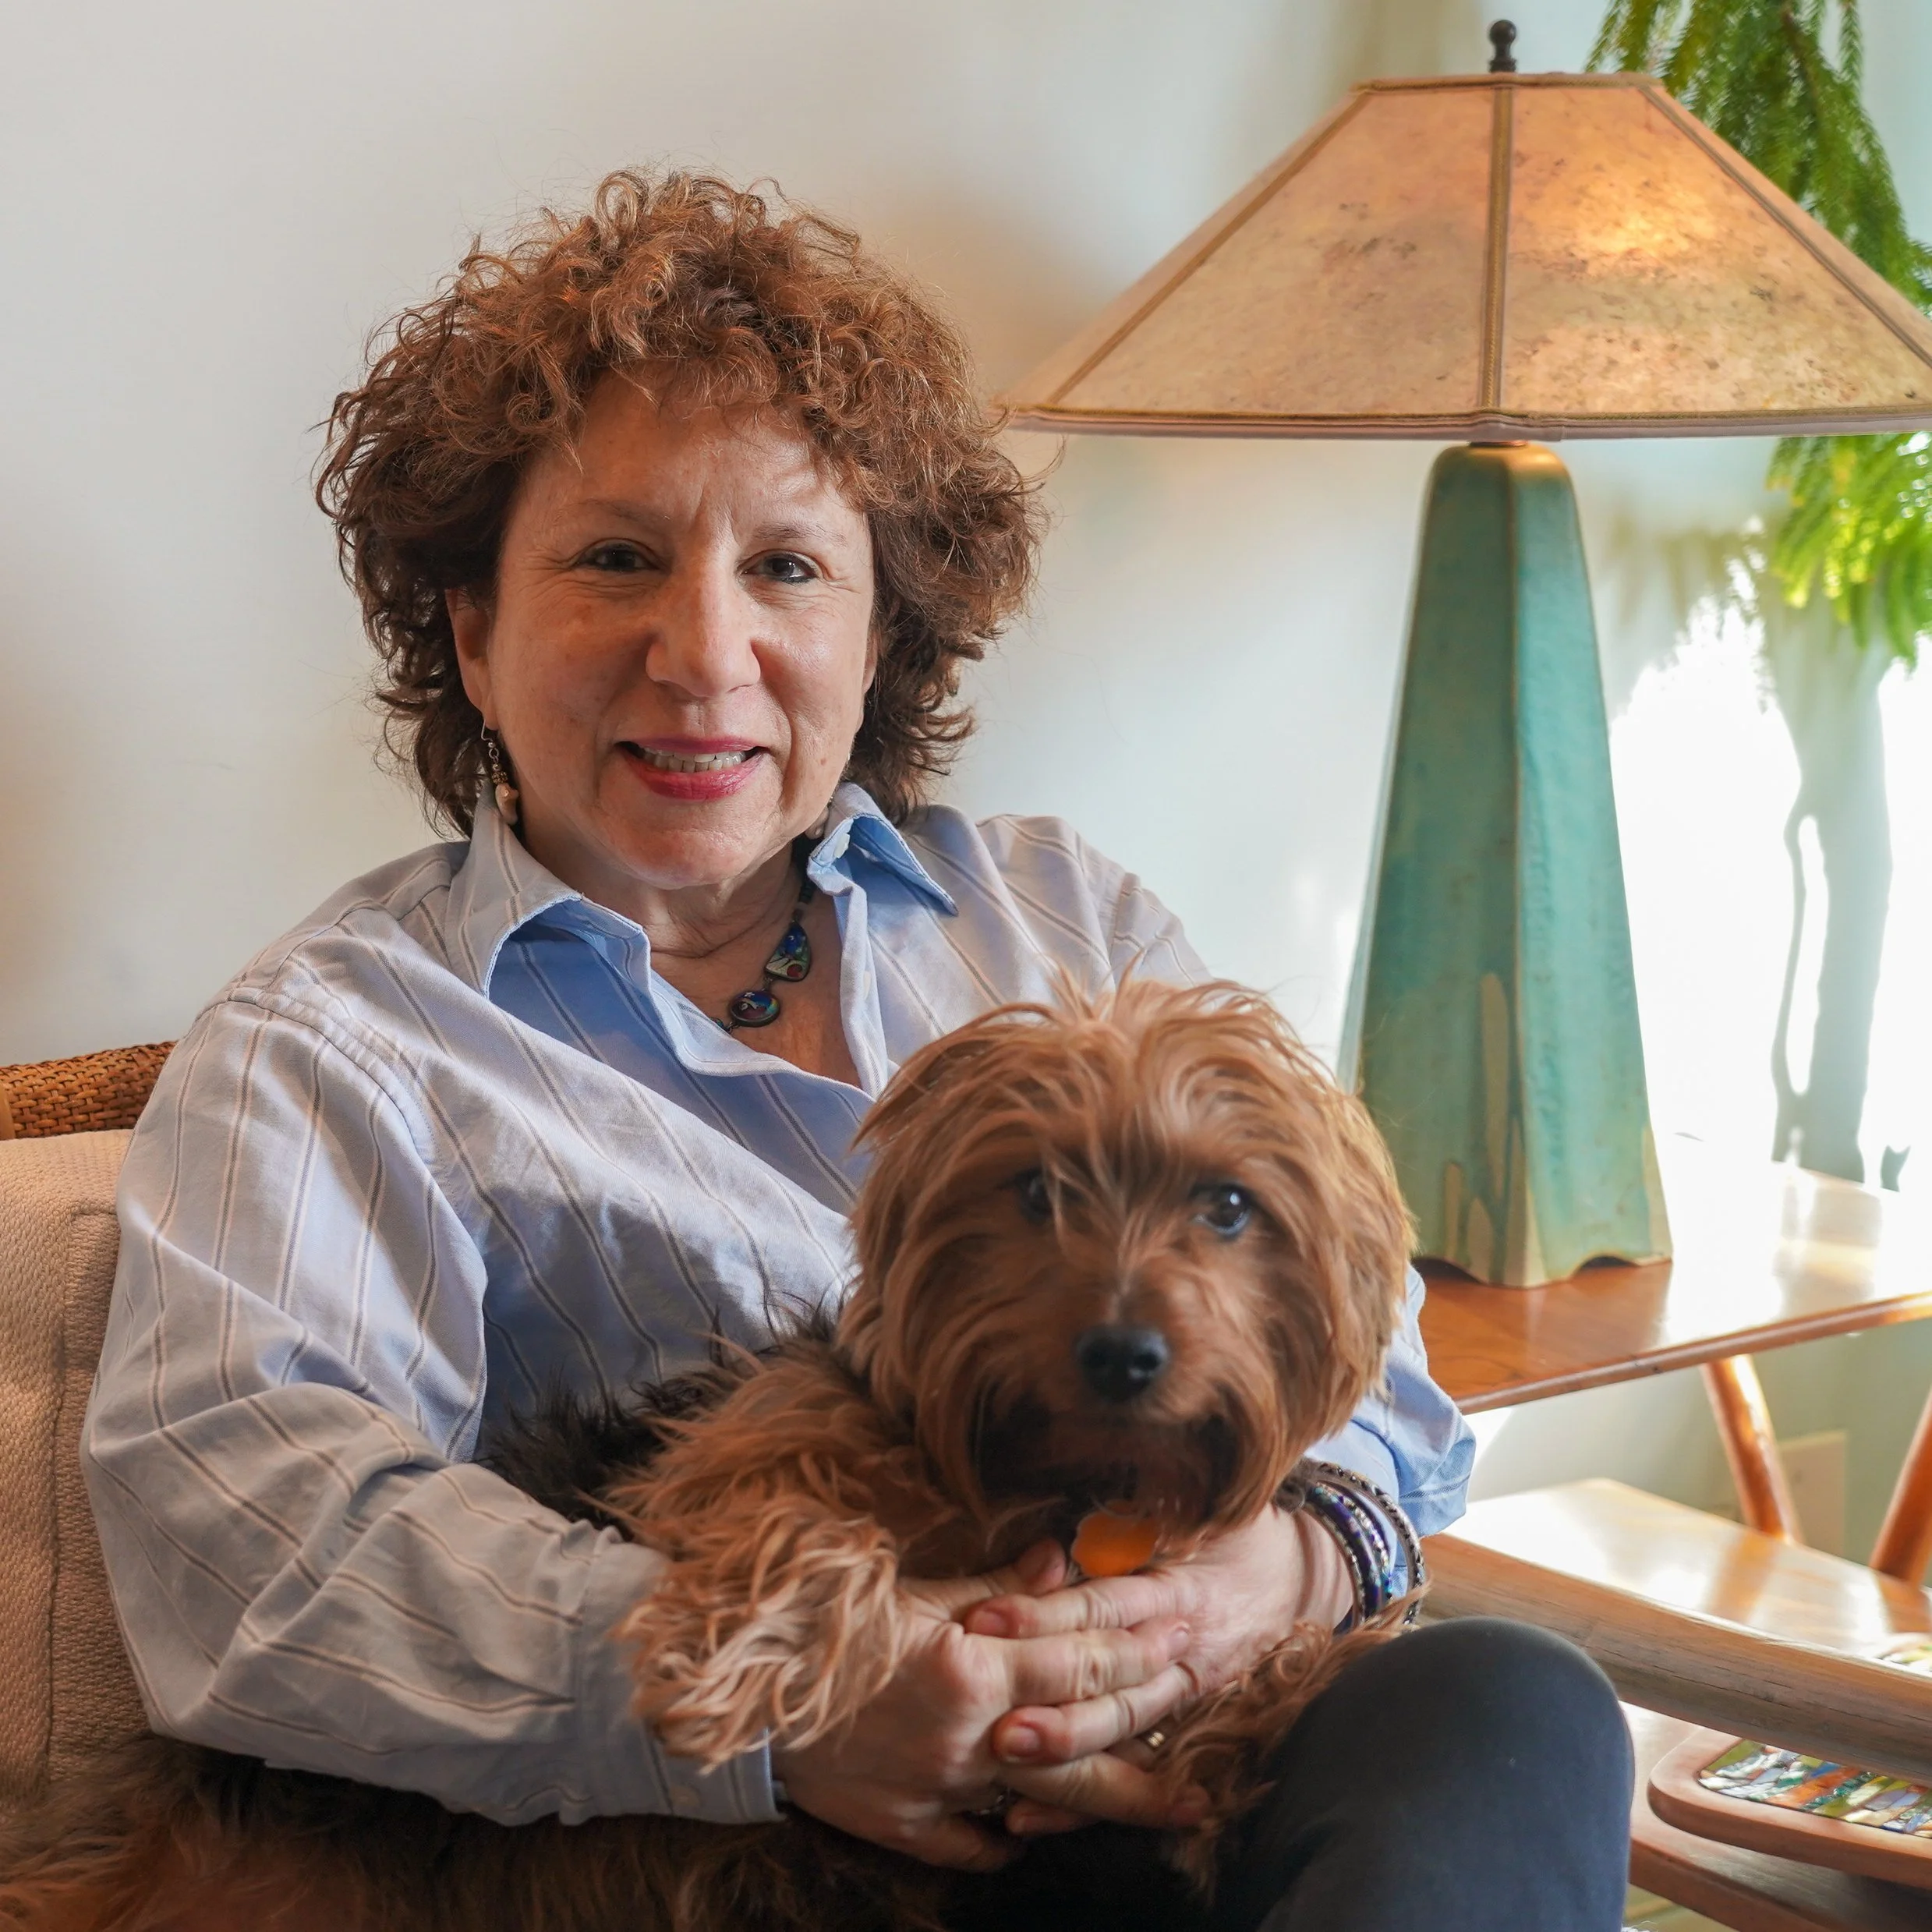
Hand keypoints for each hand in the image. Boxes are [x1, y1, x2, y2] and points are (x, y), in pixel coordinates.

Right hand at [769, 1541, 1207, 1869]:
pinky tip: (1035, 1836)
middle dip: (1150, 1707)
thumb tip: (1059, 1560)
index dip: (1135, 1642)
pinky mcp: (905, 1825)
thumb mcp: (910, 1591)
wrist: (739, 1698)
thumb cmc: (823, 1626)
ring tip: (1183, 1803)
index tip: (1180, 1626)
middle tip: (1201, 1689)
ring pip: (1052, 1799)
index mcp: (970, 1669)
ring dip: (1121, 1797)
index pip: (1077, 1657)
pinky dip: (1007, 1839)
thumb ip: (992, 1586)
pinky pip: (972, 1844)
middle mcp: (969, 1737)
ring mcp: (942, 1789)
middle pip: (1085, 1728)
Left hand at [962, 1507, 1351, 1834]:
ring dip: (1062, 1755)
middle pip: (1108, 1685)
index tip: (984, 1620)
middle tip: (992, 1721)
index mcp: (1173, 1591)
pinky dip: (1080, 1804)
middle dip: (1053, 1709)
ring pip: (1118, 1735)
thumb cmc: (1239, 1534)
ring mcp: (1181, 1699)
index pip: (1100, 1607)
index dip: (1042, 1614)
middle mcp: (1179, 1652)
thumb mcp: (1197, 1511)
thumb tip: (1070, 1518)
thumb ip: (1136, 1514)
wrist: (1301, 1577)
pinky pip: (1127, 1773)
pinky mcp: (1176, 1732)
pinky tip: (1028, 1819)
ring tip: (1004, 1763)